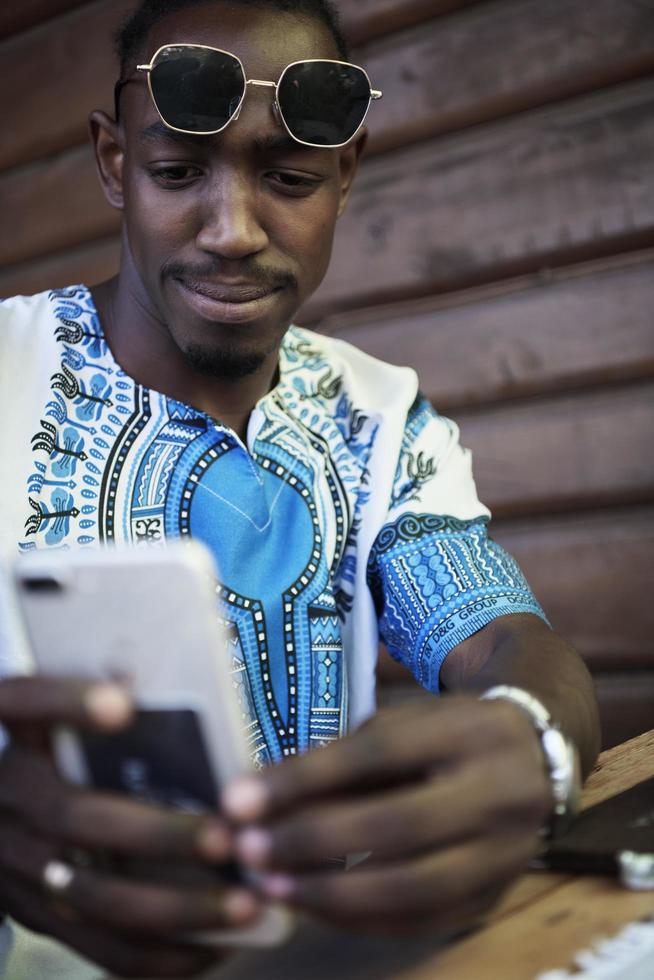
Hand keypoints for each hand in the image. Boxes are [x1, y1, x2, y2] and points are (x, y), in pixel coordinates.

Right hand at [0, 676, 260, 977]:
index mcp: (12, 739)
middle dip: (158, 834)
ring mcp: (21, 869)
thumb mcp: (32, 711)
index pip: (28, 706)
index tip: (123, 705)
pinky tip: (217, 947)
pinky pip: (100, 949)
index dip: (69, 703)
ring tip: (246, 904)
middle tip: (228, 839)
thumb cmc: (24, 746)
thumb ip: (74, 693)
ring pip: (95, 898)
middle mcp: (10, 805)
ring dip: (176, 908)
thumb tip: (133, 678)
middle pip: (79, 820)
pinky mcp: (39, 915)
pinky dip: (161, 957)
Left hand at [224, 698, 551, 934]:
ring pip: (413, 888)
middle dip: (313, 844)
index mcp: (469, 732)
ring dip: (331, 894)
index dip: (305, 779)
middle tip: (248, 852)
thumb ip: (341, 758)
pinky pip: (422, 922)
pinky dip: (361, 920)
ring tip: (270, 888)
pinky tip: (313, 908)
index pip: (378, 756)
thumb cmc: (450, 733)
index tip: (238, 799)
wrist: (534, 757)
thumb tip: (260, 794)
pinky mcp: (495, 896)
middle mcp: (497, 793)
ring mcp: (504, 853)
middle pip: (398, 826)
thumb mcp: (404, 725)